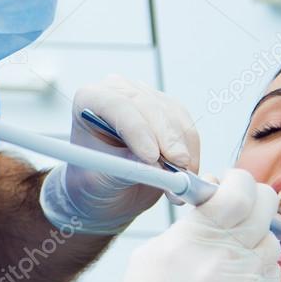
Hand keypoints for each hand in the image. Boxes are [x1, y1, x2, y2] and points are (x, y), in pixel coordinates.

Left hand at [40, 75, 199, 233]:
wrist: (109, 190)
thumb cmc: (95, 182)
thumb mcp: (101, 181)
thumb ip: (124, 168)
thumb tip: (154, 163)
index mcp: (90, 99)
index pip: (117, 106)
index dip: (137, 130)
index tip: (151, 157)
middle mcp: (118, 91)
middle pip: (149, 107)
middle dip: (167, 139)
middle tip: (179, 166)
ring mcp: (146, 97)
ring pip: (173, 116)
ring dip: (182, 149)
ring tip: (181, 179)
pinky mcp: (168, 110)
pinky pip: (187, 127)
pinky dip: (191, 151)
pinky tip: (187, 171)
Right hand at [77, 169, 280, 281]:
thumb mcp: (153, 255)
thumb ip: (191, 224)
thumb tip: (217, 196)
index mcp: (194, 243)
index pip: (239, 190)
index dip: (238, 180)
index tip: (229, 184)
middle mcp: (225, 265)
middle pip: (266, 209)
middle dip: (254, 201)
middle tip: (239, 208)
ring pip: (271, 244)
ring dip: (254, 242)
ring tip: (227, 258)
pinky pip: (271, 278)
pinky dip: (256, 275)